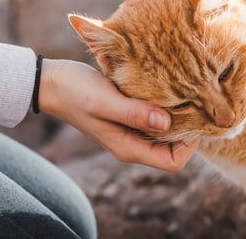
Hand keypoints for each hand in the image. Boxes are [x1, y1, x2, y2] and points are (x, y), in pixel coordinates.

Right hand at [38, 59, 198, 171]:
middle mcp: (133, 143)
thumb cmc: (75, 92)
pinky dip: (166, 106)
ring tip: (184, 93)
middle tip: (194, 101)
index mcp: (129, 148)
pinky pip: (156, 117)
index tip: (193, 116)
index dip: (189, 145)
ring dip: (178, 115)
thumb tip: (167, 123)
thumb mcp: (105, 102)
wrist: (51, 82)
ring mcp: (131, 130)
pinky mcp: (129, 115)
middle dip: (188, 129)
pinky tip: (168, 88)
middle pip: (174, 148)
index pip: (173, 162)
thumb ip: (135, 113)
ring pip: (167, 131)